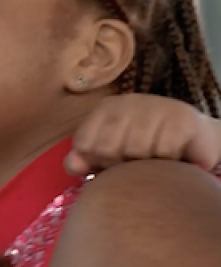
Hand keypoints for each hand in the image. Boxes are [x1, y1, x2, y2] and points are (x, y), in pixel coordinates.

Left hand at [66, 94, 220, 176]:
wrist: (193, 142)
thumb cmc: (144, 149)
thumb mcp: (109, 155)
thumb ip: (84, 159)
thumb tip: (73, 165)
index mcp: (105, 109)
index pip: (84, 143)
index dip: (96, 161)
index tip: (111, 162)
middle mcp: (127, 102)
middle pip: (107, 148)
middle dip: (120, 165)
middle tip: (136, 163)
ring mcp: (155, 106)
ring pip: (136, 150)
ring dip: (146, 165)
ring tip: (154, 160)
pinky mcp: (181, 117)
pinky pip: (164, 151)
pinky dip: (167, 161)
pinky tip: (172, 157)